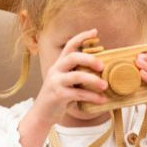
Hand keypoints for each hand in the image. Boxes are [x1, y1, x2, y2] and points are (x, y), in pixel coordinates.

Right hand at [18, 29, 107, 146]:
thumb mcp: (65, 82)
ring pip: (76, 75)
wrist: (42, 115)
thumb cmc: (58, 98)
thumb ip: (77, 74)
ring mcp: (56, 82)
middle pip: (73, 57)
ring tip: (105, 85)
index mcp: (58, 64)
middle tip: (102, 66)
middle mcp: (56, 70)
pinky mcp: (58, 95)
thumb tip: (100, 71)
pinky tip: (102, 100)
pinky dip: (92, 97)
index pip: (69, 46)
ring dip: (93, 80)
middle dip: (90, 59)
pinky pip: (78, 93)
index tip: (95, 32)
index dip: (81, 37)